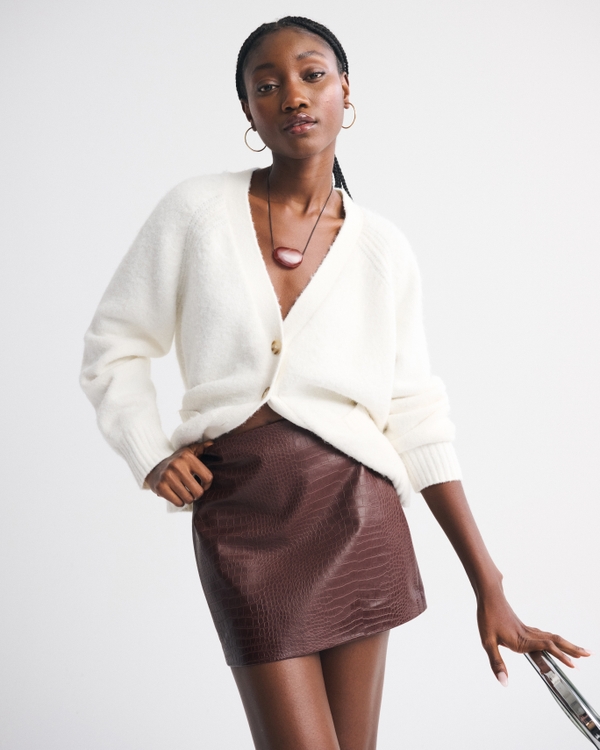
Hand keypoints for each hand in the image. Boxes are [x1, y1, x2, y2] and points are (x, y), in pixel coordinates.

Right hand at [145, 441, 213, 507]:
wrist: (154, 466)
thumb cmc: (177, 461)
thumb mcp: (189, 451)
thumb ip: (202, 447)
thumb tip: (212, 444)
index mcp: (187, 457)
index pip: (207, 477)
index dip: (207, 484)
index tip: (203, 484)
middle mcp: (177, 466)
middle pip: (198, 491)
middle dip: (197, 494)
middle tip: (194, 491)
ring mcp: (167, 477)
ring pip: (188, 499)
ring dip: (189, 499)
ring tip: (186, 493)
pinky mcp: (160, 487)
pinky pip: (178, 502)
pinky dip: (180, 502)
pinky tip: (178, 496)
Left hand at [476, 585, 590, 685]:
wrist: (489, 595)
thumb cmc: (487, 617)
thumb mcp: (487, 642)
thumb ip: (496, 663)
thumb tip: (504, 682)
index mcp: (522, 640)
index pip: (547, 648)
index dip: (562, 656)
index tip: (575, 665)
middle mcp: (529, 634)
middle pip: (556, 641)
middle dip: (573, 649)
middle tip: (590, 655)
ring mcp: (528, 629)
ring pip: (552, 637)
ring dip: (567, 644)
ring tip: (580, 651)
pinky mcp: (525, 627)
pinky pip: (545, 635)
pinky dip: (555, 641)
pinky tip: (556, 644)